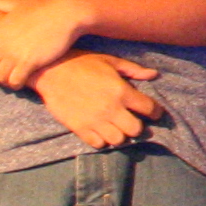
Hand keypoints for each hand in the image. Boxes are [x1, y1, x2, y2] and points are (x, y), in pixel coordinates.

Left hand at [0, 0, 94, 88]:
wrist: (65, 13)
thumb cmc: (43, 9)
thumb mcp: (17, 4)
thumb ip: (0, 1)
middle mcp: (1, 44)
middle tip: (7, 73)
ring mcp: (14, 53)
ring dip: (7, 81)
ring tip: (17, 78)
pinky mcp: (29, 61)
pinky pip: (14, 81)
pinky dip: (18, 84)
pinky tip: (26, 79)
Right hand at [30, 52, 162, 147]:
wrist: (50, 71)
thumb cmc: (82, 62)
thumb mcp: (110, 60)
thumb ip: (133, 69)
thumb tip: (154, 74)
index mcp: (122, 91)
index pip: (149, 109)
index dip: (155, 112)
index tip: (153, 112)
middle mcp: (111, 108)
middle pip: (136, 130)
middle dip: (137, 126)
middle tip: (132, 120)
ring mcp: (95, 121)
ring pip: (118, 140)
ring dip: (119, 135)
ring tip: (115, 126)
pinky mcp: (79, 128)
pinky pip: (98, 144)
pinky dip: (102, 140)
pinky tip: (100, 130)